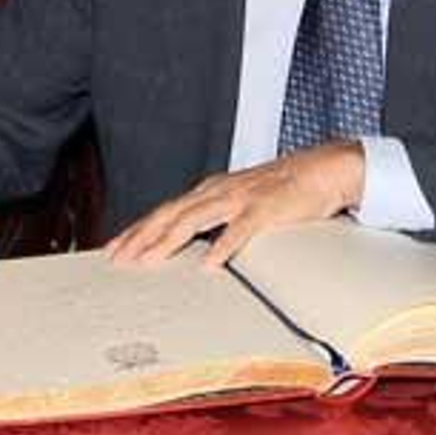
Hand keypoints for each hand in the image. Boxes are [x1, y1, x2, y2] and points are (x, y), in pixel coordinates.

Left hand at [106, 141, 364, 268]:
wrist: (321, 170)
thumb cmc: (280, 190)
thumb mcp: (239, 203)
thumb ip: (215, 220)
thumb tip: (192, 245)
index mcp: (209, 191)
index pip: (164, 211)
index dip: (138, 230)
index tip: (114, 248)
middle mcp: (217, 191)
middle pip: (169, 214)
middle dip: (140, 236)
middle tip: (117, 257)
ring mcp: (239, 198)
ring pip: (193, 219)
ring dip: (167, 240)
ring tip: (148, 260)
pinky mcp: (264, 209)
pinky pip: (239, 231)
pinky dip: (222, 247)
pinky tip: (208, 264)